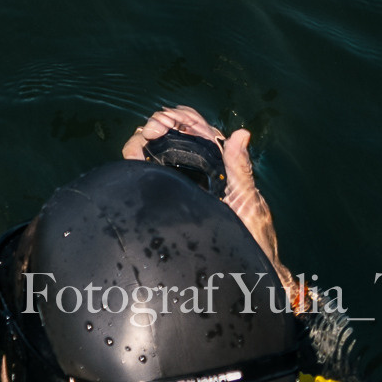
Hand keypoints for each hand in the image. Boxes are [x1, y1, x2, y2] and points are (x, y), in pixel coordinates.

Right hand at [122, 106, 286, 282]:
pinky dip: (134, 153)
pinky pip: (141, 166)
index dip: (180, 116)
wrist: (236, 265)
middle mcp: (192, 164)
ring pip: (152, 144)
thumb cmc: (247, 234)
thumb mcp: (245, 197)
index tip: (172, 121)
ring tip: (149, 137)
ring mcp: (174, 178)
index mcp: (214, 158)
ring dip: (145, 134)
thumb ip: (240, 165)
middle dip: (160, 121)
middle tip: (157, 129)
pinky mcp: (161, 191)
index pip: (192, 124)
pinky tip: (136, 154)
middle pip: (169, 129)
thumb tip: (242, 132)